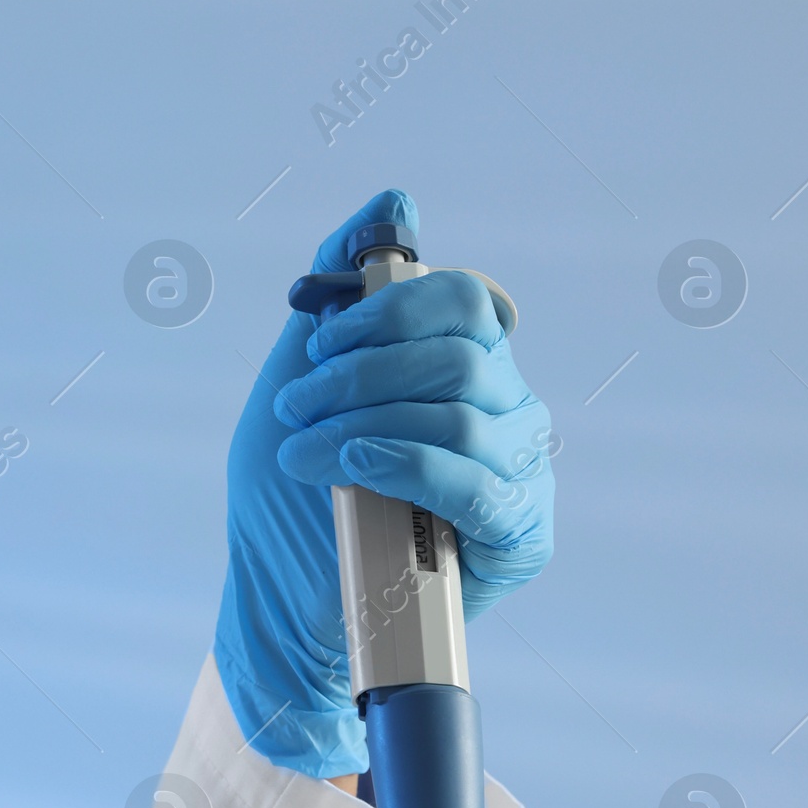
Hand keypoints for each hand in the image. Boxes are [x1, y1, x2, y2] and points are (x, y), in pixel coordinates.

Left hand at [213, 188, 553, 780]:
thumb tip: (396, 199)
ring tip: (304, 452)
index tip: (318, 343)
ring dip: (366, 420)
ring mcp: (521, 473)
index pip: (464, 301)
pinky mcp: (521, 536)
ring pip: (465, 411)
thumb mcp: (302, 376)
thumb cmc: (293, 499)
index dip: (388, 310)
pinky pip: (476, 481)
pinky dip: (404, 463)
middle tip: (296, 407)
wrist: (286, 609)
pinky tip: (353, 466)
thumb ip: (347, 284)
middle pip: (466, 351)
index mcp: (468, 368)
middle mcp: (508, 412)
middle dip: (364, 371)